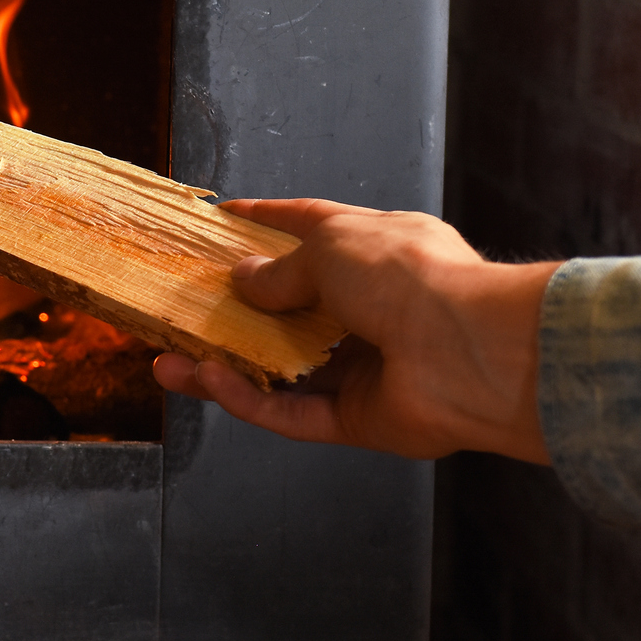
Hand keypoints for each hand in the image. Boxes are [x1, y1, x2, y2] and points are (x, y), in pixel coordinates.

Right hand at [151, 199, 559, 463]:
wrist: (471, 352)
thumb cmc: (413, 278)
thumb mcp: (331, 247)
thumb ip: (281, 270)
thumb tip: (244, 281)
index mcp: (377, 251)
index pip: (311, 229)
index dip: (266, 223)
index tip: (223, 221)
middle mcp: (372, 307)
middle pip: (288, 311)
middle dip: (232, 312)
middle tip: (182, 310)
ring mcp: (365, 366)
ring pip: (280, 370)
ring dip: (225, 365)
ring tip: (169, 361)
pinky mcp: (358, 419)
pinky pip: (292, 412)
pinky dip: (250, 399)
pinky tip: (209, 382)